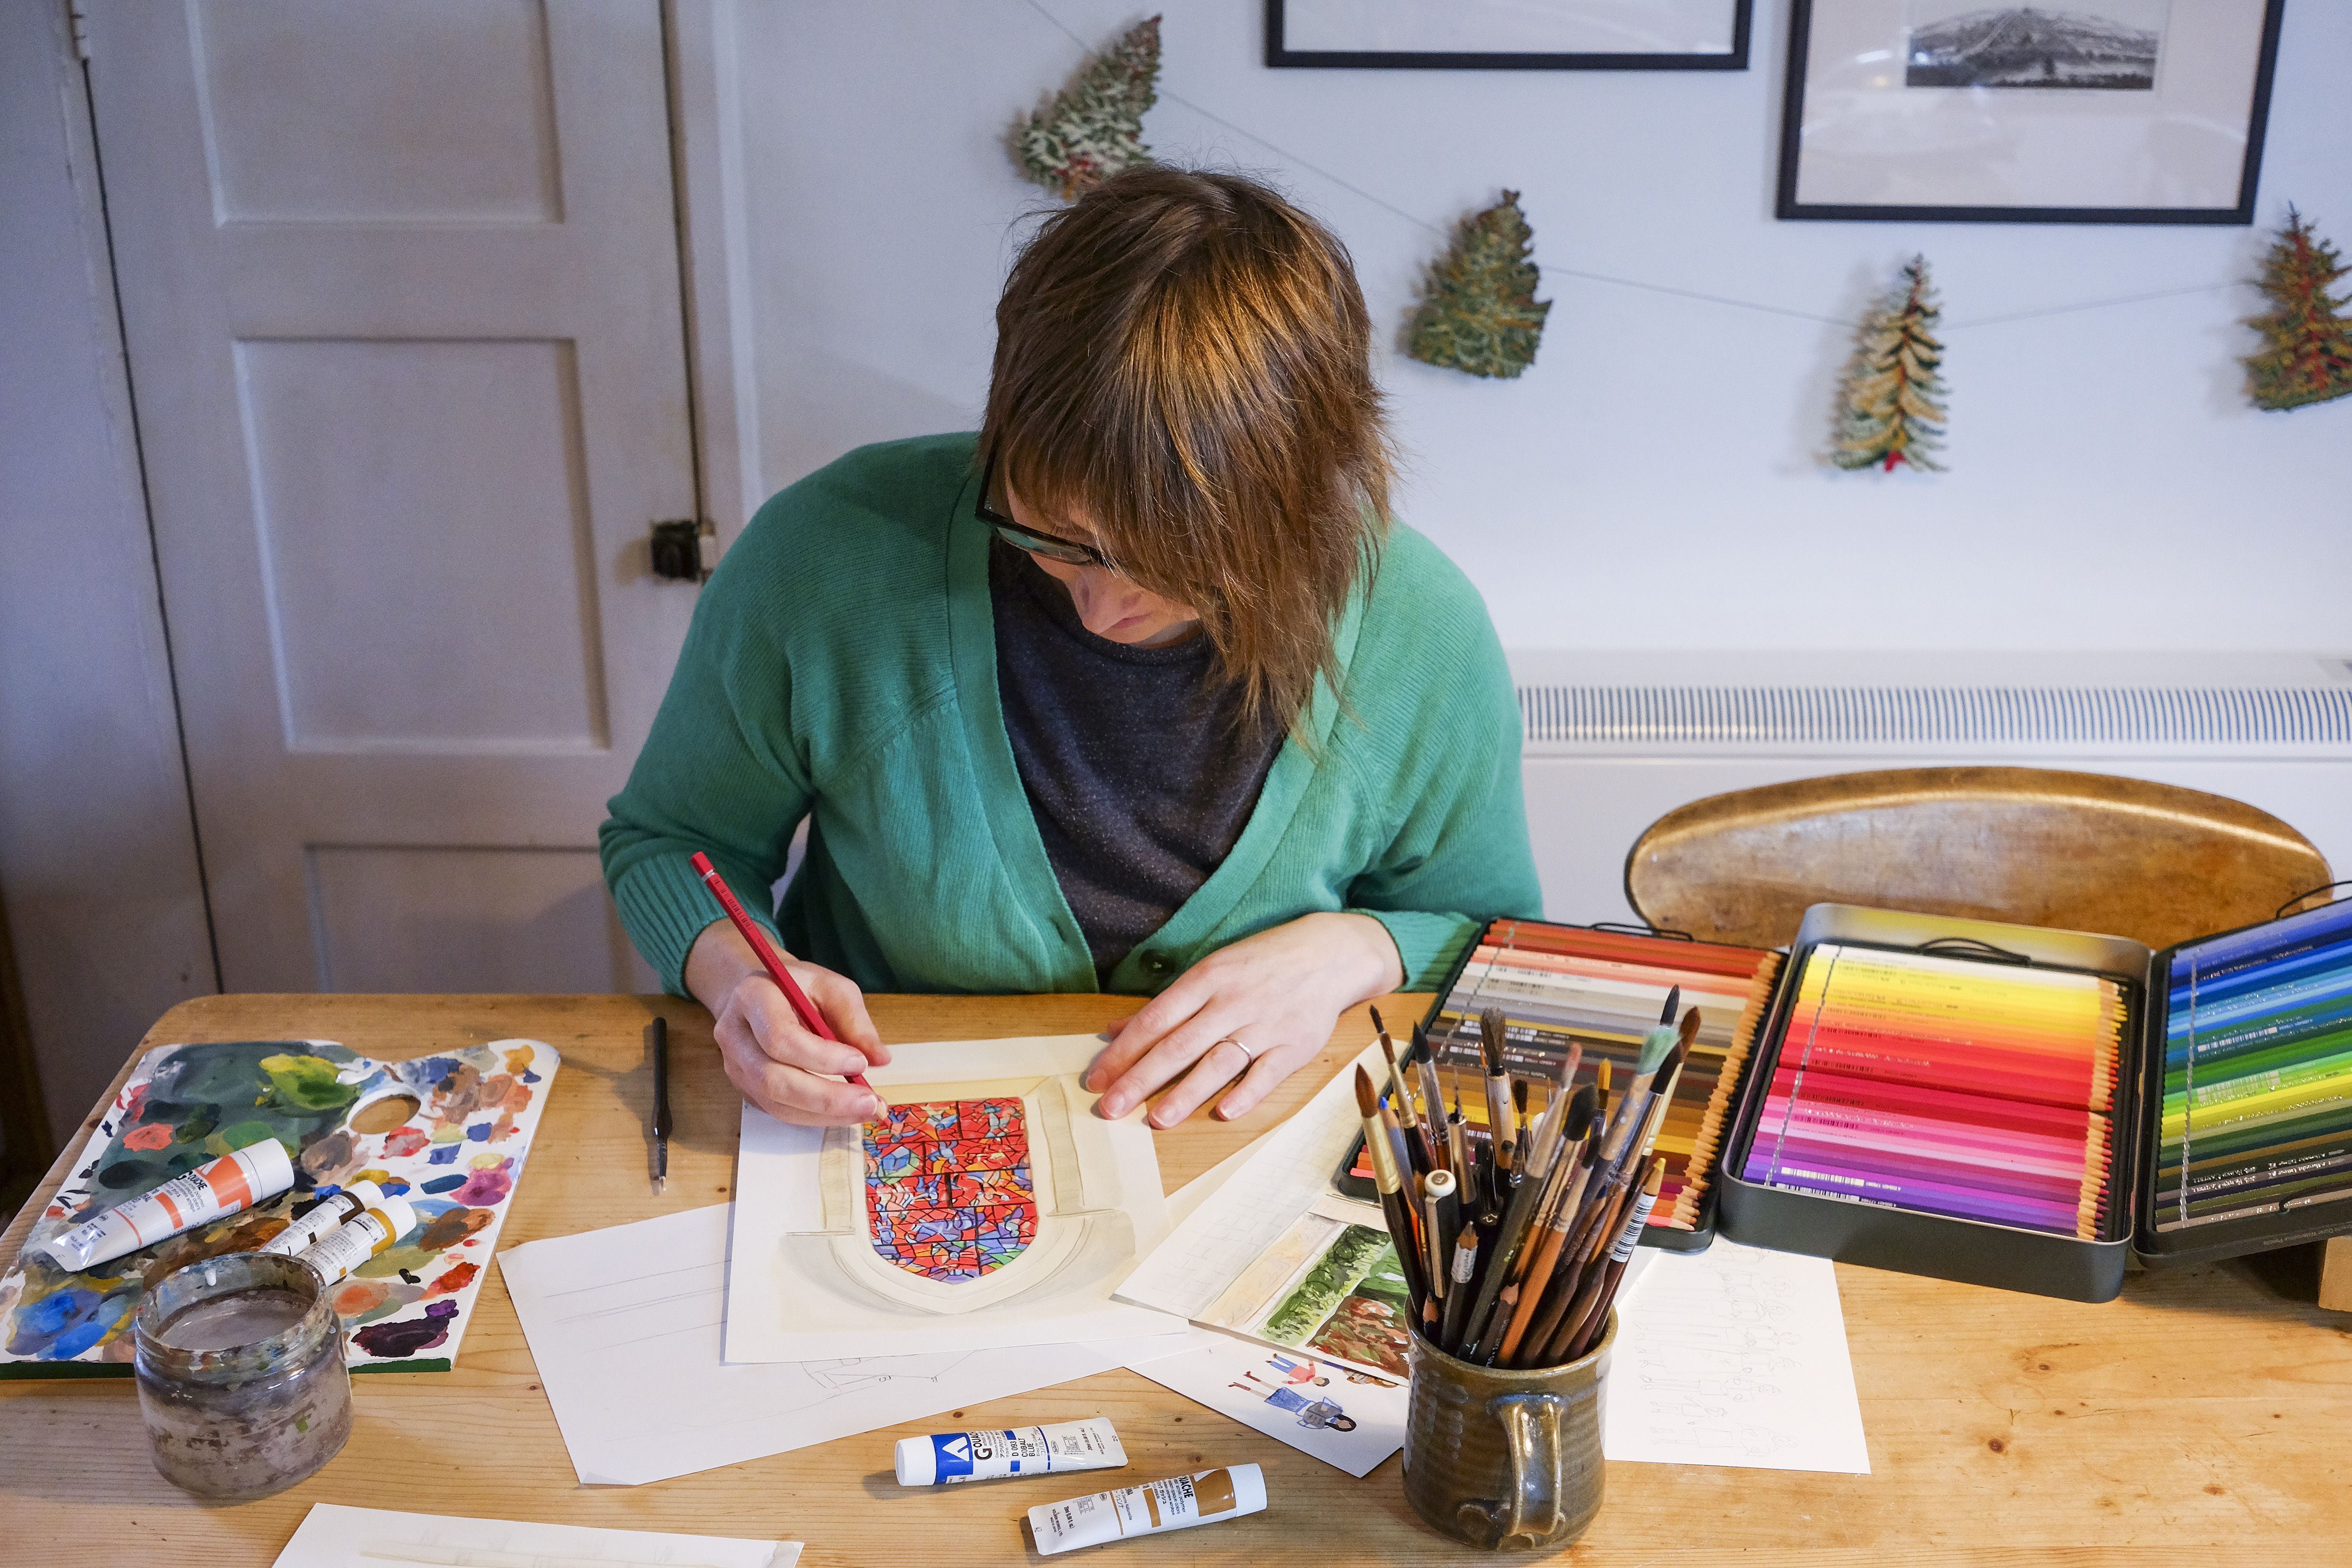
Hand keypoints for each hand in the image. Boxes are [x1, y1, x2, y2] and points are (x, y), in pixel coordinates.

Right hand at [685, 919, 889, 1124]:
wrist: (757, 993)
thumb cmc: (797, 987)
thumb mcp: (831, 986)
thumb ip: (854, 1020)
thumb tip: (880, 1059)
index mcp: (753, 998)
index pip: (780, 1037)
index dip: (821, 1057)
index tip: (861, 1063)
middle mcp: (735, 1036)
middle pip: (773, 1079)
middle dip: (826, 1097)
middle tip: (869, 1102)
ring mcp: (735, 1066)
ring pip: (776, 1103)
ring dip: (825, 1114)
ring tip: (865, 1110)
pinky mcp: (744, 1088)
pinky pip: (778, 1111)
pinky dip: (815, 1117)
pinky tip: (845, 1111)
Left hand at [1086, 912, 1403, 1128]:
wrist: (1328, 953)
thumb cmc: (1261, 963)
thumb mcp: (1211, 970)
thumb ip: (1166, 1005)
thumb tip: (1115, 1029)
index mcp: (1206, 980)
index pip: (1155, 1020)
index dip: (1123, 1051)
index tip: (1097, 1079)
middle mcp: (1231, 1003)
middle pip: (1179, 1045)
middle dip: (1141, 1078)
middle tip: (1111, 1108)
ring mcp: (1264, 1025)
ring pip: (1218, 1062)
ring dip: (1187, 1092)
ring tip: (1158, 1120)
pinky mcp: (1295, 1045)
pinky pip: (1267, 1073)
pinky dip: (1246, 1093)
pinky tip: (1224, 1112)